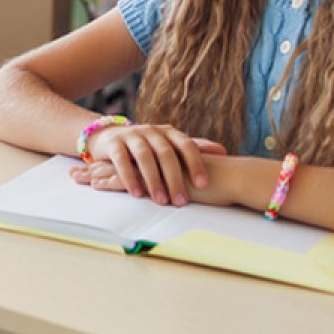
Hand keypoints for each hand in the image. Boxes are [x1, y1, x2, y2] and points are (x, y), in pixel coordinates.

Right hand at [74, 124, 225, 205]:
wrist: (110, 136)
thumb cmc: (147, 146)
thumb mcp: (170, 145)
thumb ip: (194, 148)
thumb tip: (223, 151)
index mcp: (169, 132)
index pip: (186, 145)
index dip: (195, 163)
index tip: (204, 184)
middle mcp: (152, 131)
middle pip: (166, 153)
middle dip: (175, 178)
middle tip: (181, 201)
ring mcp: (132, 136)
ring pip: (144, 156)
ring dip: (153, 180)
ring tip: (161, 201)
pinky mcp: (113, 144)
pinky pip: (121, 161)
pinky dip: (129, 177)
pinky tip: (137, 194)